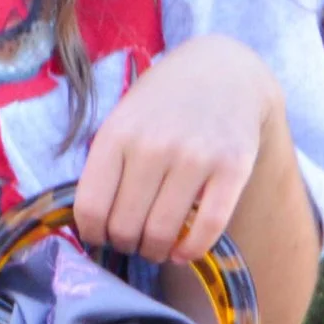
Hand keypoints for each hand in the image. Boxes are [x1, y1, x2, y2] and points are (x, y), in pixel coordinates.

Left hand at [74, 37, 280, 268]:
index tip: (101, 237)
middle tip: (132, 241)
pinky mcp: (233, 168)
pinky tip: (182, 252)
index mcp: (117, 134)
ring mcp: (195, 157)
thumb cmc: (162, 103)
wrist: (223, 71)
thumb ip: (107, 165)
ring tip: (155, 247)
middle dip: (125, 244)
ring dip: (154, 251)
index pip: (90, 208)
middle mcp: (153, 146)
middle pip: (125, 226)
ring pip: (162, 233)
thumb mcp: (122, 120)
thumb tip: (92, 226)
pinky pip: (208, 228)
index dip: (93, 234)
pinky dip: (191, 251)